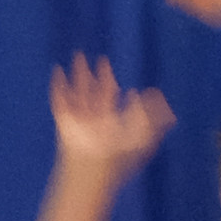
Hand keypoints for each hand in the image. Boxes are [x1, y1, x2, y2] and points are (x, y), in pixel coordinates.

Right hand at [48, 55, 170, 185]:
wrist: (96, 164)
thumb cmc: (121, 155)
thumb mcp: (145, 136)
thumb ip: (155, 118)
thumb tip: (162, 102)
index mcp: (112, 124)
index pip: (120, 107)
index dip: (127, 99)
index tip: (132, 91)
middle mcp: (95, 120)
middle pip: (98, 93)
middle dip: (101, 77)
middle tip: (103, 60)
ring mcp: (79, 119)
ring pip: (79, 91)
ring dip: (79, 73)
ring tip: (79, 56)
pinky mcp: (65, 120)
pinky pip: (60, 99)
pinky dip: (58, 84)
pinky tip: (58, 70)